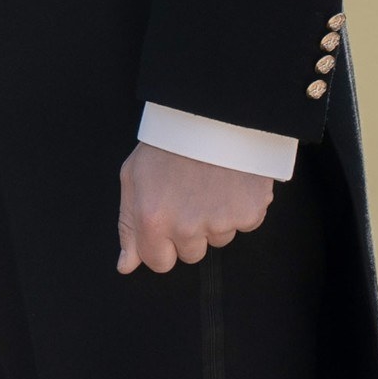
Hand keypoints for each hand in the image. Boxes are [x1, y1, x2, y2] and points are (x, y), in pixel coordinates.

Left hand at [116, 142, 273, 274]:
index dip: (162, 246)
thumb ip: (129, 226)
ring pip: (219, 238)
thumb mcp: (133, 177)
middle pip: (191, 254)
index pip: (159, 263)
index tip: (167, 225)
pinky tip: (231, 181)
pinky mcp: (251, 213)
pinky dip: (240, 206)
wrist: (211, 113)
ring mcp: (221, 222)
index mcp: (153, 220)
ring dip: (216, 218)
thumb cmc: (167, 143)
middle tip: (189, 196)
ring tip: (210, 182)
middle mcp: (187, 227)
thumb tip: (127, 265)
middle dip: (190, 232)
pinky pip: (245, 223)